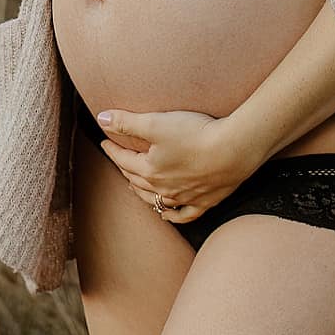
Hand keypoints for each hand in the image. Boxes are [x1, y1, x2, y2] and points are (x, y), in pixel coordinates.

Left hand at [93, 106, 258, 224]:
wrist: (233, 150)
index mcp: (150, 170)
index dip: (113, 149)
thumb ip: (127, 122)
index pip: (124, 160)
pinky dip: (172, 216)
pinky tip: (167, 214)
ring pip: (156, 200)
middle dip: (126, 169)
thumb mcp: (156, 123)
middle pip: (138, 180)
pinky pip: (183, 215)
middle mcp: (164, 188)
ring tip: (135, 185)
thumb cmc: (195, 134)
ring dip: (143, 193)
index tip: (105, 141)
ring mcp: (184, 198)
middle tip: (120, 160)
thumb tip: (101, 118)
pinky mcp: (204, 202)